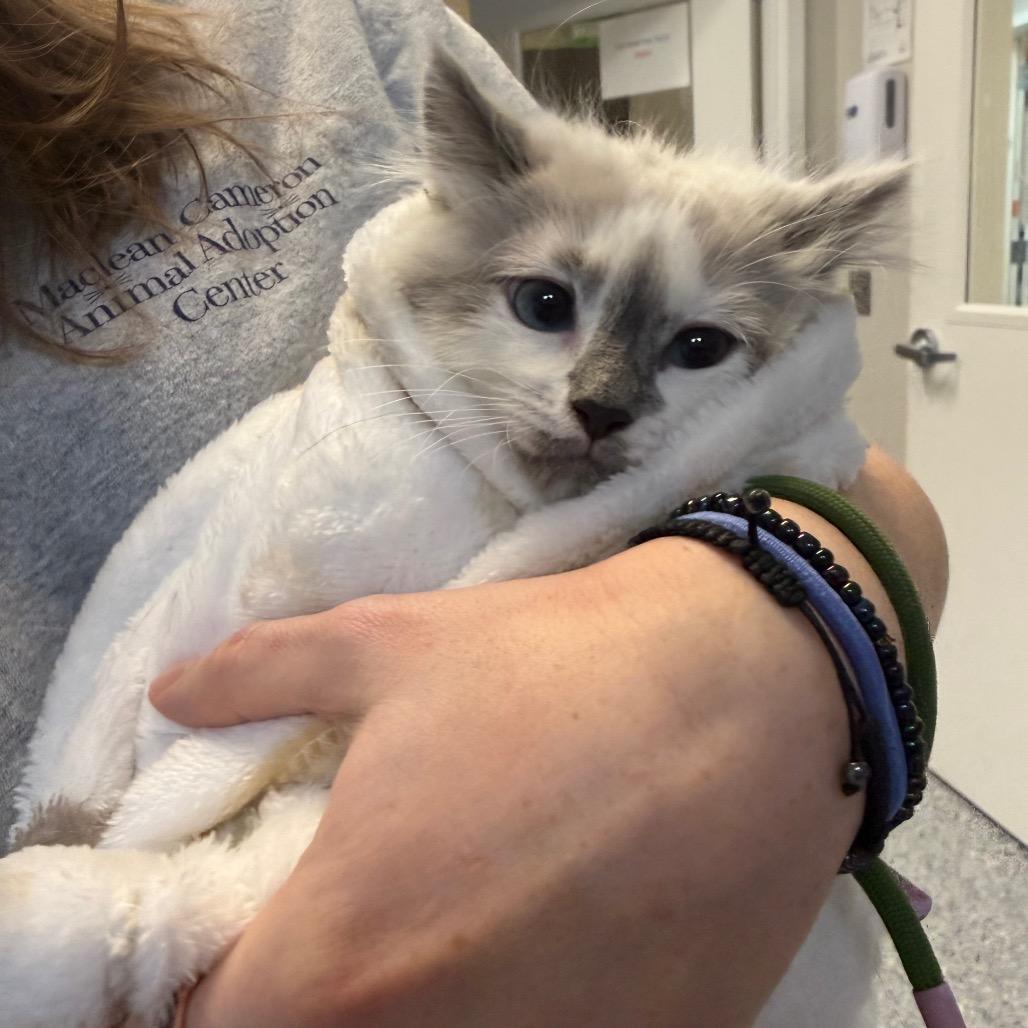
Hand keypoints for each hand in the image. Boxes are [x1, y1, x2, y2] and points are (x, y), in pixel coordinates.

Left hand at [150, 447, 944, 1027]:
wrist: (755, 683)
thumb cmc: (553, 662)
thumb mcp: (389, 642)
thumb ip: (257, 674)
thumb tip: (168, 693)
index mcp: (345, 956)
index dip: (209, 986)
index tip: (242, 936)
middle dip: (316, 993)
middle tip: (359, 915)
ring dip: (427, 1005)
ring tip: (470, 912)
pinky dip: (533, 1002)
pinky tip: (566, 927)